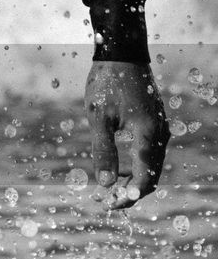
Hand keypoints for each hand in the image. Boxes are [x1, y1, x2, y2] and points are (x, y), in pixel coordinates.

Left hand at [84, 61, 169, 209]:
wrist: (122, 53)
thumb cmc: (108, 83)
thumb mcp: (99, 118)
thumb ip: (103, 151)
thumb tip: (105, 184)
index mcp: (148, 135)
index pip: (144, 179)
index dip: (127, 198)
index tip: (108, 205)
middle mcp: (159, 134)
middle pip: (151, 175)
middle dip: (130, 192)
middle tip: (105, 200)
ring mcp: (160, 127)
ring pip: (151, 164)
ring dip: (133, 179)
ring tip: (108, 187)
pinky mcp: (155, 122)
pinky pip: (150, 152)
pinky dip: (136, 165)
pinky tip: (117, 168)